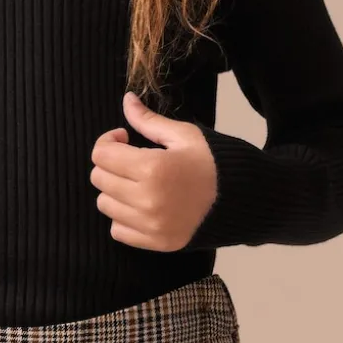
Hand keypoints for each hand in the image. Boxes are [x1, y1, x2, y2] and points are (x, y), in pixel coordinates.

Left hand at [89, 91, 217, 251]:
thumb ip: (148, 120)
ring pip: (104, 204)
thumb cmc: (213, 161)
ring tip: (137, 181)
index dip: (109, 141)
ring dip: (114, 190)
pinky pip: (117, 230)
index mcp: (152, 168)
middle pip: (99, 178)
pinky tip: (141, 204)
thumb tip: (126, 99)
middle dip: (111, 163)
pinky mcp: (156, 243)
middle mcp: (147, 200)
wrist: (242, 198)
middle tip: (131, 158)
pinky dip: (123, 216)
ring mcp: (151, 225)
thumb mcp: (183, 134)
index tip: (124, 138)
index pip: (101, 154)